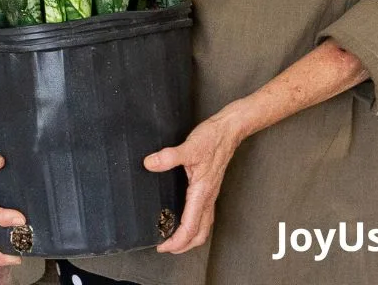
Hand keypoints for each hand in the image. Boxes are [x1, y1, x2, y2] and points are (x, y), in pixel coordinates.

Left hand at [144, 106, 247, 253]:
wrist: (228, 131)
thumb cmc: (212, 140)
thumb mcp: (189, 147)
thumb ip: (169, 157)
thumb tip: (150, 164)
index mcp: (202, 193)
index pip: (190, 228)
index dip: (176, 241)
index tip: (162, 245)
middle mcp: (207, 198)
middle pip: (199, 235)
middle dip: (183, 246)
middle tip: (166, 247)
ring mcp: (210, 194)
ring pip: (203, 226)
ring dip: (189, 237)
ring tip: (173, 237)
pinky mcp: (209, 188)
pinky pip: (203, 214)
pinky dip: (193, 223)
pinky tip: (183, 216)